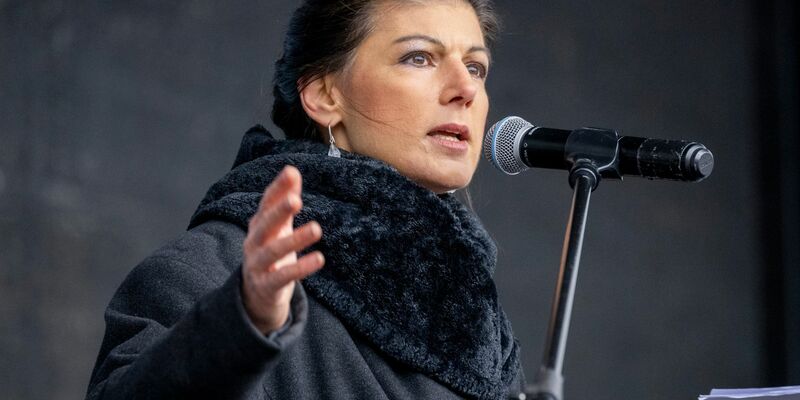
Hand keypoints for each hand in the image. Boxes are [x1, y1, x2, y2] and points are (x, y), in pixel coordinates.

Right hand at [241, 166, 323, 333]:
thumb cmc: (270, 253)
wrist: (255, 295)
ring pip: (273, 251)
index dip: (278, 189)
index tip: (291, 172)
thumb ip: (285, 200)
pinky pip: (282, 277)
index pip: (265, 203)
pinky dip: (300, 268)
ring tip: (317, 229)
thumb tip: (292, 170)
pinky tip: (319, 258)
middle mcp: (254, 242)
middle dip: (278, 212)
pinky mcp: (266, 285)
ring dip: (295, 240)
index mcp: (258, 225)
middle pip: (264, 225)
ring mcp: (257, 265)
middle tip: (296, 200)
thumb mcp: (278, 227)